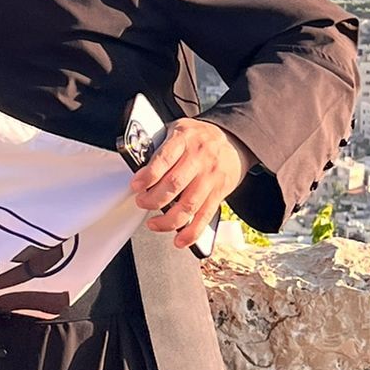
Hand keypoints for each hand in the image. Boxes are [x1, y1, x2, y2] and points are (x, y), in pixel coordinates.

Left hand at [131, 119, 255, 250]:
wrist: (234, 141)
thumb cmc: (199, 137)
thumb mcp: (178, 129)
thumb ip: (159, 145)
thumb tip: (137, 165)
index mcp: (185, 139)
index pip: (164, 159)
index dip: (148, 175)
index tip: (136, 186)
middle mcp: (199, 159)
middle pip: (174, 184)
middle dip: (153, 199)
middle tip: (141, 203)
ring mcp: (210, 178)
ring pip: (188, 204)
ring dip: (168, 220)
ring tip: (153, 224)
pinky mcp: (218, 193)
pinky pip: (205, 216)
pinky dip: (191, 232)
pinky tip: (179, 240)